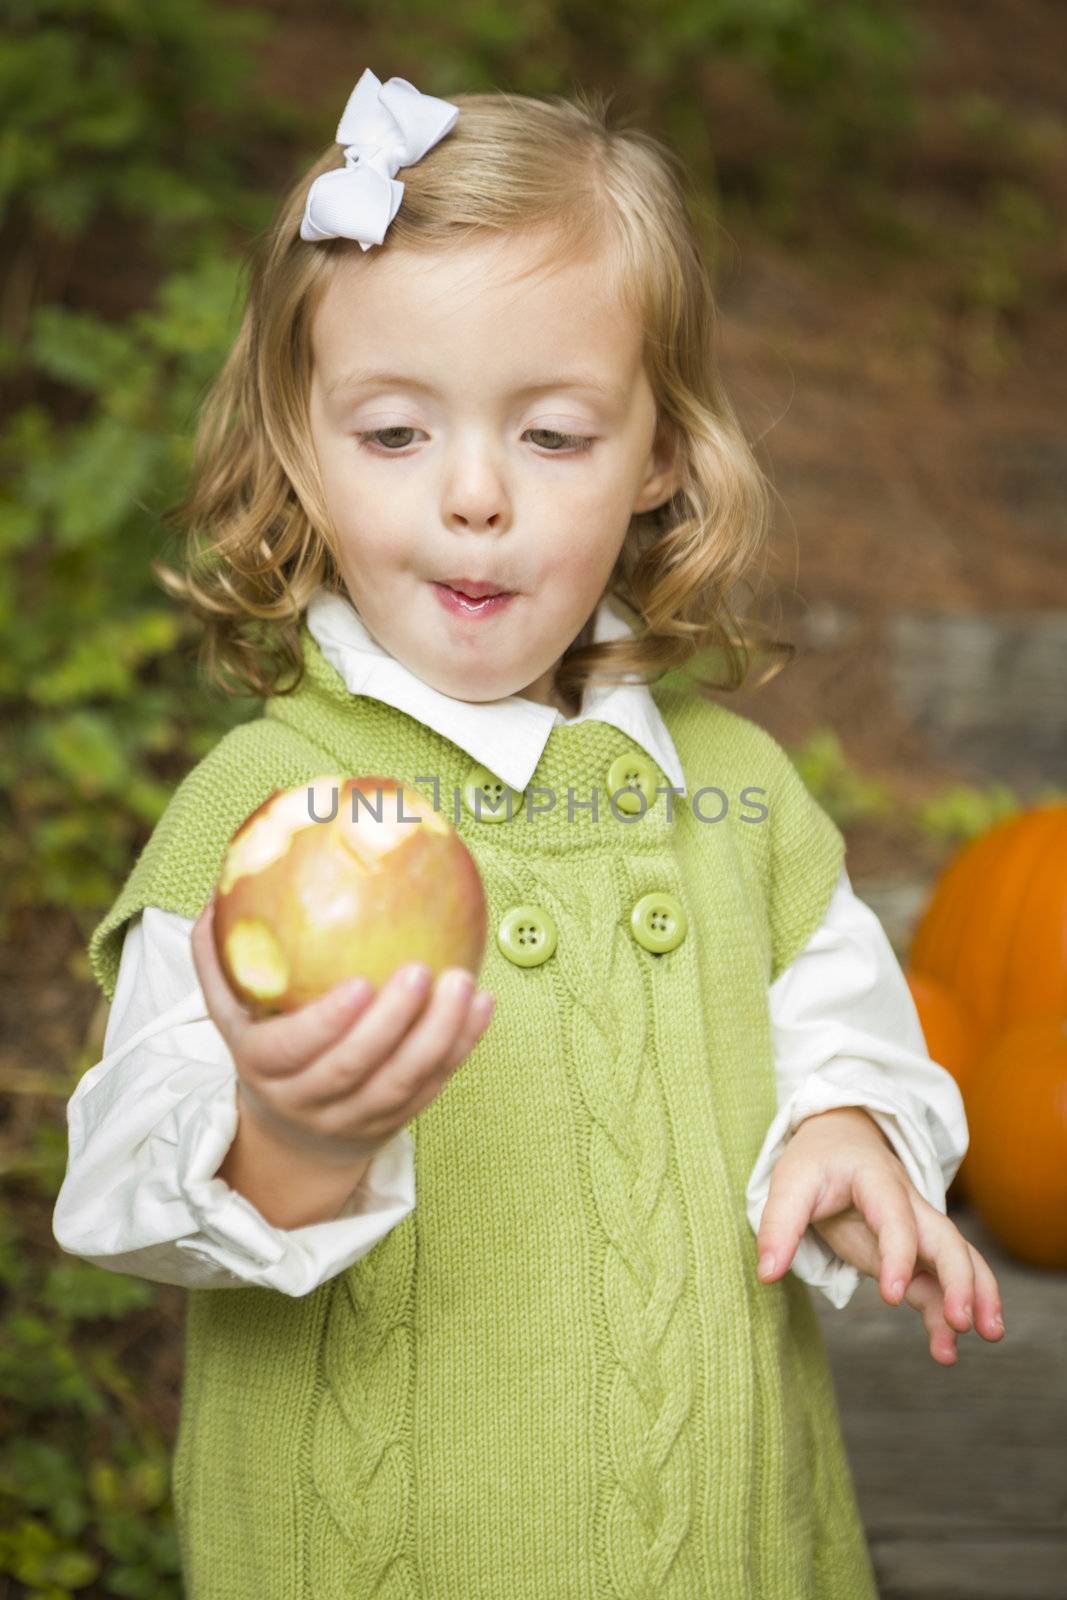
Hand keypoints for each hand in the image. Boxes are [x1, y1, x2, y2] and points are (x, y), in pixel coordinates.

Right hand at [190, 891, 495, 1165]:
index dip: (327, 1023)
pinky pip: (435, 1084)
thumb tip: (219, 887)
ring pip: (402, 1082)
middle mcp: (309, 1100)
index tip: (360, 982)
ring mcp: (357, 1115)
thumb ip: (219, 955)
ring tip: (463, 983)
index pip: (294, 1051)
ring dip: (438, 1035)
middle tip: (420, 970)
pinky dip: (462, 1045)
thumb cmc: (266, 1042)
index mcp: (265, 1068)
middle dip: (391, 1023)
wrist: (295, 1129)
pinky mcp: (399, 1117)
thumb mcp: (231, 1008)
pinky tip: (482, 1002)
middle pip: (354, 1069)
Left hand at [755, 1106, 1005, 1364]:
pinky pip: (937, 1283)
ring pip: (958, 1259)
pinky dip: (946, 1312)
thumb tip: (766, 1275)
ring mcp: (916, 1230)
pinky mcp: (912, 1254)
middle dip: (961, 1278)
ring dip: (976, 1295)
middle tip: (962, 1320)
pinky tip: (946, 1348)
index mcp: (877, 1180)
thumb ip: (777, 1226)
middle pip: (946, 1239)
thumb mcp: (790, 1182)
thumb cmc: (816, 1161)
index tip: (893, 1296)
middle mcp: (909, 1204)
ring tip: (987, 1336)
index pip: (896, 1218)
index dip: (898, 1254)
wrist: (839, 1140)